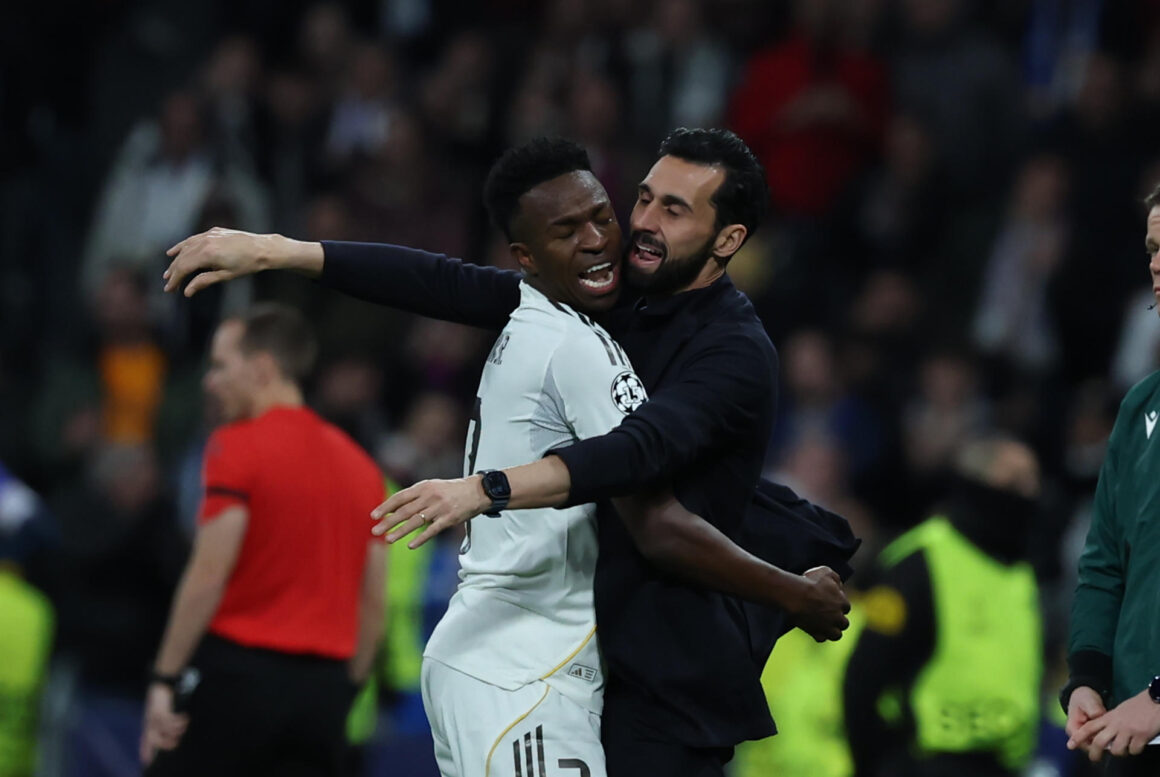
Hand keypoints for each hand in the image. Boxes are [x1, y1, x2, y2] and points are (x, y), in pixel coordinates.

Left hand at [139, 683, 188, 765]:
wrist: (160, 684)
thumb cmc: (163, 699)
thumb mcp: (159, 713)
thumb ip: (164, 724)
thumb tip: (174, 735)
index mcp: (148, 726)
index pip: (146, 743)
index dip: (147, 753)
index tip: (148, 763)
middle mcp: (150, 724)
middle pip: (156, 742)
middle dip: (169, 744)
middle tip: (178, 741)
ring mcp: (154, 718)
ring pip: (165, 732)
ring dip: (177, 730)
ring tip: (185, 725)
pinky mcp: (160, 711)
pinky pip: (170, 722)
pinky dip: (179, 721)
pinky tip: (185, 717)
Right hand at [163, 227, 304, 296]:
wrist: (263, 248)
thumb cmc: (247, 264)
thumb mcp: (226, 275)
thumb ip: (204, 281)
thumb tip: (187, 291)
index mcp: (207, 254)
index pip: (184, 268)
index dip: (175, 279)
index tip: (170, 289)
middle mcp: (205, 242)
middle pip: (182, 258)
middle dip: (174, 272)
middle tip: (168, 285)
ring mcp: (208, 235)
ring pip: (186, 248)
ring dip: (176, 261)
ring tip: (169, 272)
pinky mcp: (213, 232)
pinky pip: (193, 239)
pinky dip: (182, 246)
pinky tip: (173, 252)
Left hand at [371, 476, 490, 547]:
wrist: (477, 491)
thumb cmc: (451, 490)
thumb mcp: (432, 487)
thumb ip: (415, 497)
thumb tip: (394, 509)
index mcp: (424, 487)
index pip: (400, 497)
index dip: (386, 507)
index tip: (374, 516)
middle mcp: (430, 496)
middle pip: (405, 511)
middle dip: (388, 522)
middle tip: (375, 531)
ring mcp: (440, 508)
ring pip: (416, 521)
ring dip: (401, 531)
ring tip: (388, 539)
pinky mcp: (449, 519)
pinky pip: (432, 530)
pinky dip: (421, 538)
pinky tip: (411, 545)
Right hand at [789, 566, 850, 641]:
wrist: (796, 595)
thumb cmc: (810, 581)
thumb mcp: (826, 572)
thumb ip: (836, 579)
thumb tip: (839, 586)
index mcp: (842, 603)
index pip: (846, 607)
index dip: (838, 605)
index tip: (830, 602)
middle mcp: (838, 617)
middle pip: (844, 623)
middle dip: (837, 619)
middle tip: (827, 614)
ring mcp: (828, 627)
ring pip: (836, 635)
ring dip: (832, 630)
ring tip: (824, 625)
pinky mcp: (816, 633)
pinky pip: (821, 638)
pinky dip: (819, 634)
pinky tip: (813, 628)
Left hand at [1068, 689, 1159, 760]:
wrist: (1154, 700)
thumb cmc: (1139, 704)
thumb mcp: (1120, 710)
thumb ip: (1112, 720)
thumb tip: (1107, 731)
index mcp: (1109, 717)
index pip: (1089, 727)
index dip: (1079, 737)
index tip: (1070, 745)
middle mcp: (1116, 724)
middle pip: (1099, 742)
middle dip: (1094, 753)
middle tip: (1094, 758)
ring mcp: (1128, 730)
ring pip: (1117, 750)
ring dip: (1120, 753)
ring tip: (1124, 749)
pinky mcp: (1141, 736)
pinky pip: (1134, 750)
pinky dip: (1135, 751)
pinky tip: (1138, 745)